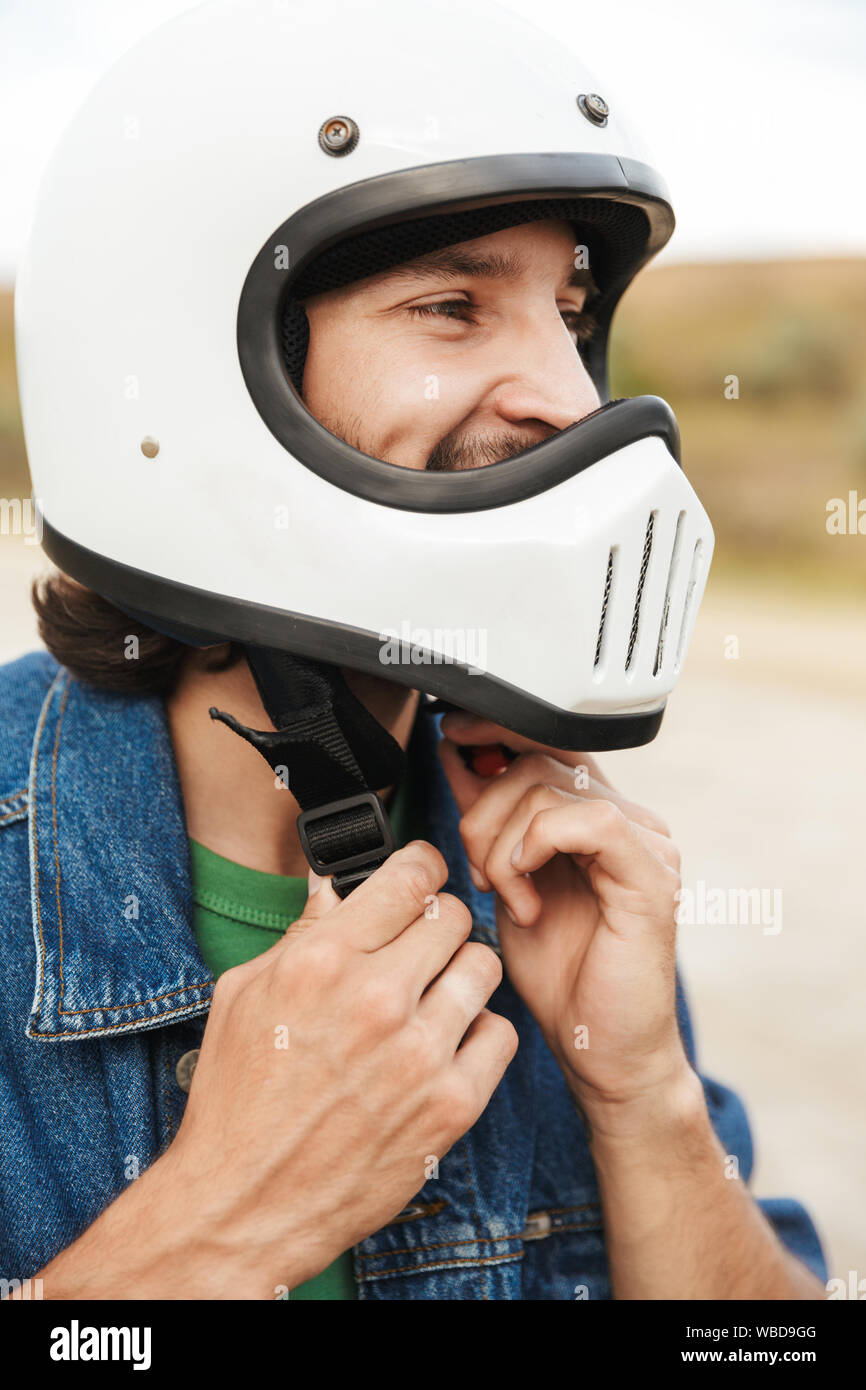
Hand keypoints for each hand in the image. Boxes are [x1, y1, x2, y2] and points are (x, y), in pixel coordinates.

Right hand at [166, 839, 516, 1294]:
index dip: (422, 868)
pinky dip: (479, 1034)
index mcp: (322, 960)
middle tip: (422, 947)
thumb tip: (336, 886)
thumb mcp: (245, 993)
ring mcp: (419, 1054)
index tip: (423, 879)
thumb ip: (302, 933)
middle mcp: (376, 999)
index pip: (411, 876)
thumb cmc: (239, 1097)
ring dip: (462, 975)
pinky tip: (447, 1045)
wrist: (246, 1202)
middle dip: (439, 924)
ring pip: (485, 967)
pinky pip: (500, 1034)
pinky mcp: (451, 1105)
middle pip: (455, 916)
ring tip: (435, 996)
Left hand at [438, 712, 688, 1117]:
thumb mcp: (505, 881)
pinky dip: (538, 845)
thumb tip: (458, 754)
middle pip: (536, 763)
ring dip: (501, 842)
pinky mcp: (651, 877)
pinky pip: (589, 821)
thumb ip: (490, 819)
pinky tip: (524, 889)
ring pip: (550, 790)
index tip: (452, 739)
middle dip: (482, 812)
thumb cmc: (560, 976)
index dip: (497, 732)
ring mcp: (648, 846)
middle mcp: (630, 821)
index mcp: (596, 819)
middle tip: (476, 872)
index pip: (547, 743)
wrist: (602, 1051)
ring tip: (504, 895)